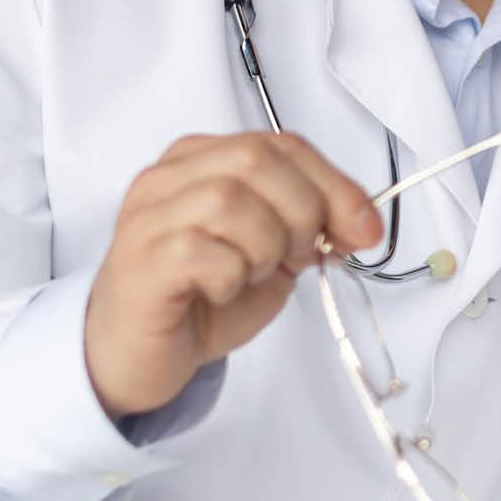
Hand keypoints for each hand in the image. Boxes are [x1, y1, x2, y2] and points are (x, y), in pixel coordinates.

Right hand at [85, 131, 384, 419]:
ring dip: (263, 248)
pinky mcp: (141, 262)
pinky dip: (231, 277)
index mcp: (201, 160)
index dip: (335, 185)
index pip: (281, 145)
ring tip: (250, 275)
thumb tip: (361, 223)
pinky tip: (218, 292)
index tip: (365, 230)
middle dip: (301, 213)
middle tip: (295, 258)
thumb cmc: (199, 298)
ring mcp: (147, 217)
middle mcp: (168, 177)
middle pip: (256, 161)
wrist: (136, 356)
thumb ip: (309, 227)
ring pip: (229, 201)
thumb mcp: (271, 254)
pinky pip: (202, 253)